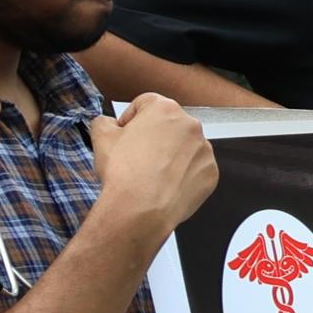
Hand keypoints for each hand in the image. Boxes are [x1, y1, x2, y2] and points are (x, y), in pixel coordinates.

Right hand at [80, 95, 217, 243]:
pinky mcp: (212, 174)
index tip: (124, 135)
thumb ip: (105, 121)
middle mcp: (191, 125)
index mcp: (165, 109)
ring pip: (184, 147)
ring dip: (170, 155)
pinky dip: (183, 174)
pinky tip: (166, 185)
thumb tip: (112, 124)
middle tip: (137, 156)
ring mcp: (205, 151)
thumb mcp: (100, 135)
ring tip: (152, 174)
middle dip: (153, 137)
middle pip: (168, 125)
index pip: (145, 104)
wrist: (141, 208)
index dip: (130, 119)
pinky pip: (195, 169)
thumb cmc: (122, 169)